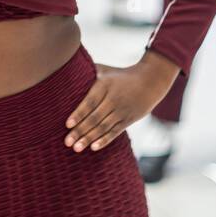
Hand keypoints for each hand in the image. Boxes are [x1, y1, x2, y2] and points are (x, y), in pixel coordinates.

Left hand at [64, 50, 178, 152]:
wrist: (150, 81)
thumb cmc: (121, 75)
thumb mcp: (106, 70)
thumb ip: (89, 72)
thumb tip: (65, 67)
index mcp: (105, 86)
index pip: (89, 102)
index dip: (78, 114)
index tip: (67, 124)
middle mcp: (113, 99)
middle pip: (94, 118)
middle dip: (80, 131)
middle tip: (67, 142)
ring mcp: (122, 111)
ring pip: (103, 127)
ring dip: (89, 138)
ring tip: (76, 148)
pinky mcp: (129, 119)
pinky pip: (115, 132)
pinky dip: (104, 140)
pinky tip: (94, 148)